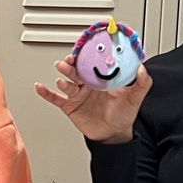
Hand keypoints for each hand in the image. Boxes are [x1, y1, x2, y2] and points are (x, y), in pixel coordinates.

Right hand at [34, 54, 152, 143]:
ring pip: (67, 82)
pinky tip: (40, 87)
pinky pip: (56, 98)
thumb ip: (142, 82)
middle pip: (76, 71)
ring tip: (62, 75)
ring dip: (63, 77)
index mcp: (101, 79)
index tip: (84, 48)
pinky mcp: (70, 106)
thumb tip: (142, 68)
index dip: (87, 56)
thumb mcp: (135, 97)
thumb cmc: (123, 115)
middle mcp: (87, 85)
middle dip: (71, 64)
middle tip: (69, 60)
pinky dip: (47, 93)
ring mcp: (77, 95)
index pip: (92, 63)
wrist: (114, 134)